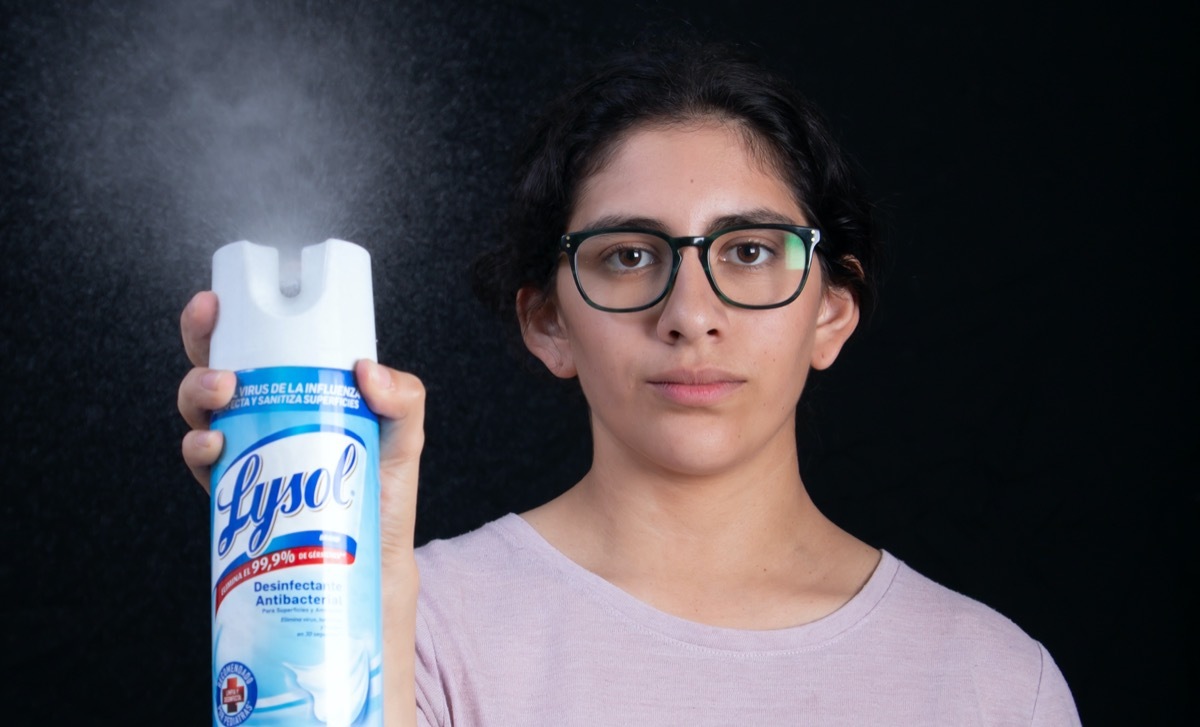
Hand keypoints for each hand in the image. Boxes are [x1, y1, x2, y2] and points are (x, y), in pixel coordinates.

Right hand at [177, 290, 422, 726]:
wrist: (370, 563)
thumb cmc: (384, 492)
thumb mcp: (407, 438)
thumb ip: (404, 399)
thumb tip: (366, 370)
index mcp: (298, 388)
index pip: (256, 341)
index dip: (226, 318)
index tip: (217, 302)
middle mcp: (263, 414)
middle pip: (214, 367)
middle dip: (202, 352)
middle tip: (225, 365)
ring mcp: (245, 451)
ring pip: (200, 410)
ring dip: (198, 396)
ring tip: (222, 399)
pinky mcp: (234, 492)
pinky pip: (202, 463)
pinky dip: (199, 449)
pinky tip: (215, 447)